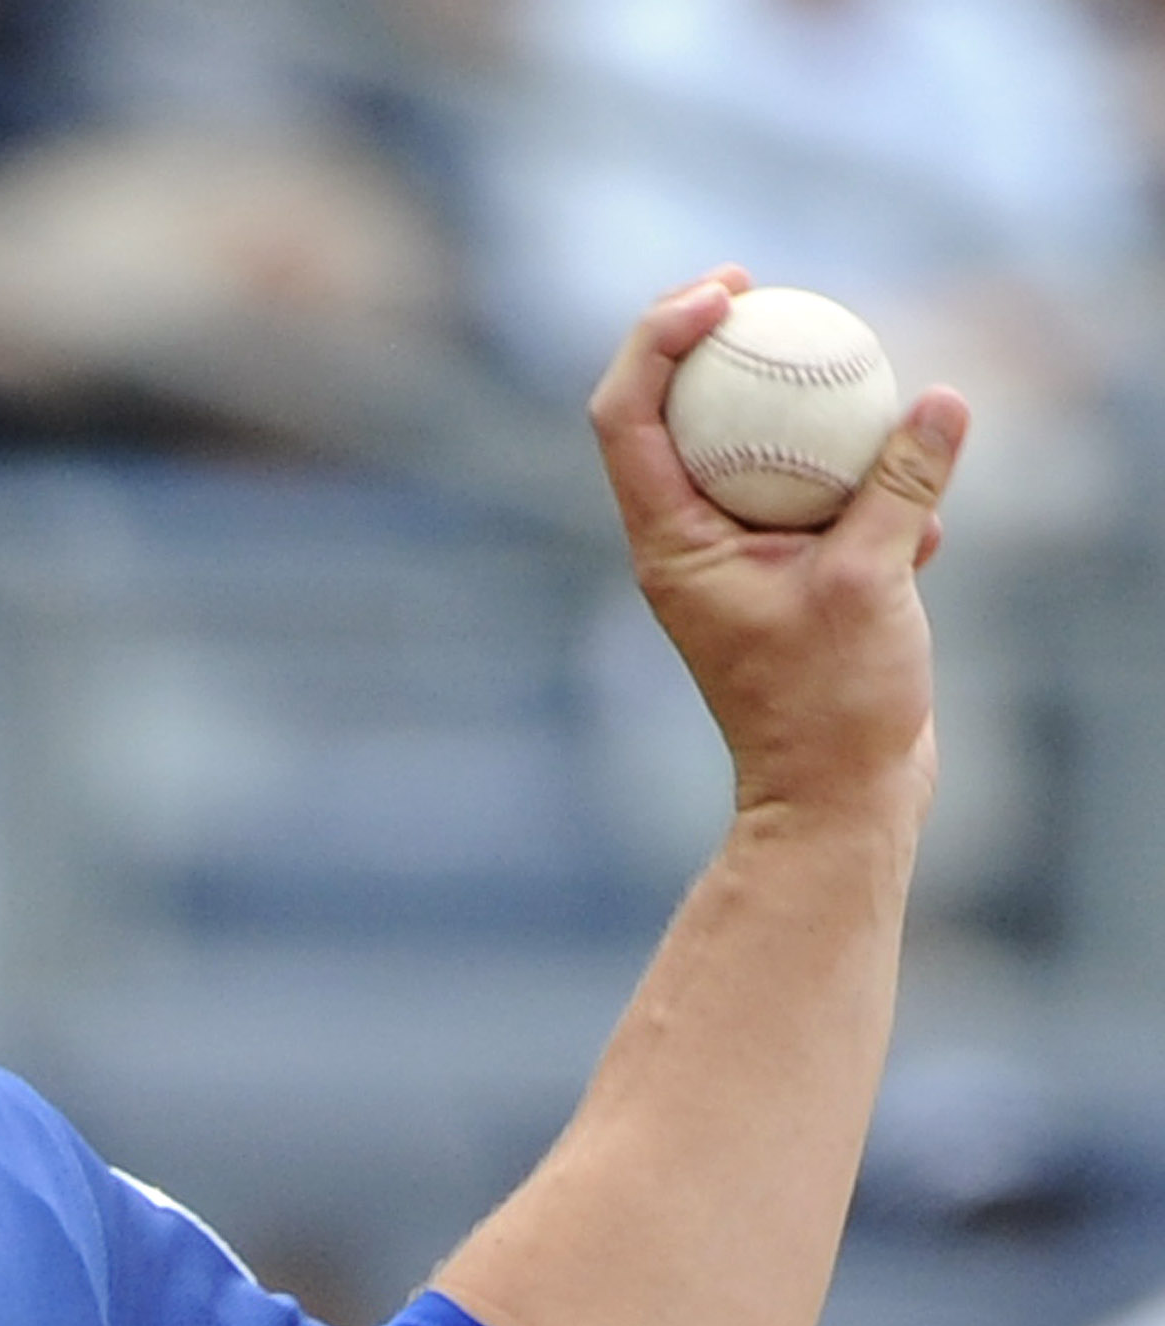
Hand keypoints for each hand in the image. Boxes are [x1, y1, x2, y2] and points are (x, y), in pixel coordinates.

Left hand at [589, 268, 969, 838]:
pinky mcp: (787, 579)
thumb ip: (901, 487)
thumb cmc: (831, 706)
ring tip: (858, 377)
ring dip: (795, 414)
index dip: (656, 338)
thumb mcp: (871, 582)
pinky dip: (860, 492)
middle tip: (759, 288)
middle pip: (672, 418)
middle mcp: (684, 545)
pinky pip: (810, 504)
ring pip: (746, 455)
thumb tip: (940, 399)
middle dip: (705, 346)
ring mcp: (733, 561)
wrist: (839, 797)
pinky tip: (928, 526)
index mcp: (668, 543)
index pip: (626, 416)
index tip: (723, 293)